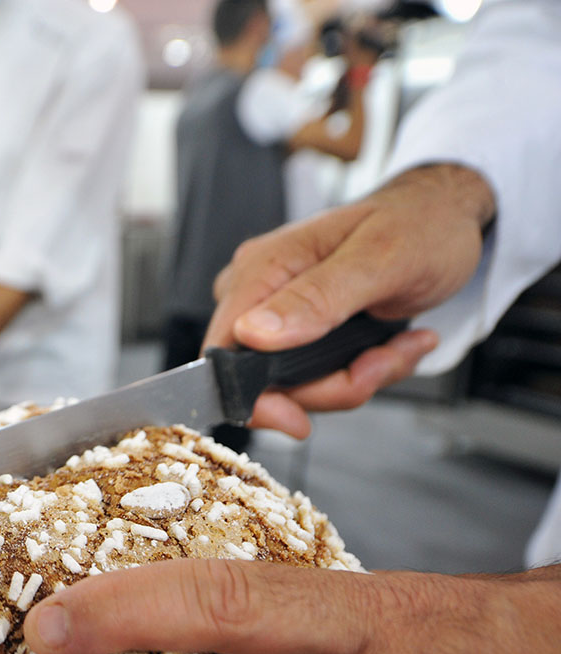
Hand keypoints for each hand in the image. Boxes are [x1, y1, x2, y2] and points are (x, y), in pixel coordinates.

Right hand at [204, 164, 495, 437]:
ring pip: (296, 384)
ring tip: (398, 346)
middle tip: (383, 362)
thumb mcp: (380, 261)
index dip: (255, 397)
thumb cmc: (420, 224)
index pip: (224, 352)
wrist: (446, 216)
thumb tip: (252, 334)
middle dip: (329, 386)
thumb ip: (317, 298)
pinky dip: (358, 371)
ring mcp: (278, 311)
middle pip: (262, 379)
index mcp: (263, 268)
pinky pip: (316, 376)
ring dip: (354, 379)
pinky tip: (390, 343)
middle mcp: (259, 290)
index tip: (299, 420)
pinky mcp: (301, 328)